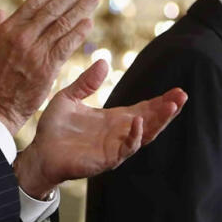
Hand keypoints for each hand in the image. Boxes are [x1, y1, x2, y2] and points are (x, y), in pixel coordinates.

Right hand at [0, 0, 98, 133]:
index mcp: (6, 30)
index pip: (34, 3)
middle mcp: (21, 37)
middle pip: (52, 10)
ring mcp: (34, 52)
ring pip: (62, 24)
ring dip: (81, 9)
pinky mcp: (45, 68)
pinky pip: (66, 45)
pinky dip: (78, 32)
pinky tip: (89, 23)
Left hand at [12, 59, 187, 197]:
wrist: (39, 153)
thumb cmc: (54, 129)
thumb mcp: (69, 98)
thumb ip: (86, 82)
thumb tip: (103, 61)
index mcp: (113, 119)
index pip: (144, 108)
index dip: (160, 100)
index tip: (177, 90)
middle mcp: (118, 134)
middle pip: (151, 121)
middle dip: (167, 110)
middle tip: (182, 96)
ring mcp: (114, 148)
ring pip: (144, 135)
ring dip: (158, 122)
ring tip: (171, 106)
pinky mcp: (106, 159)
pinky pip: (125, 149)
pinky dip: (134, 136)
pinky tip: (140, 122)